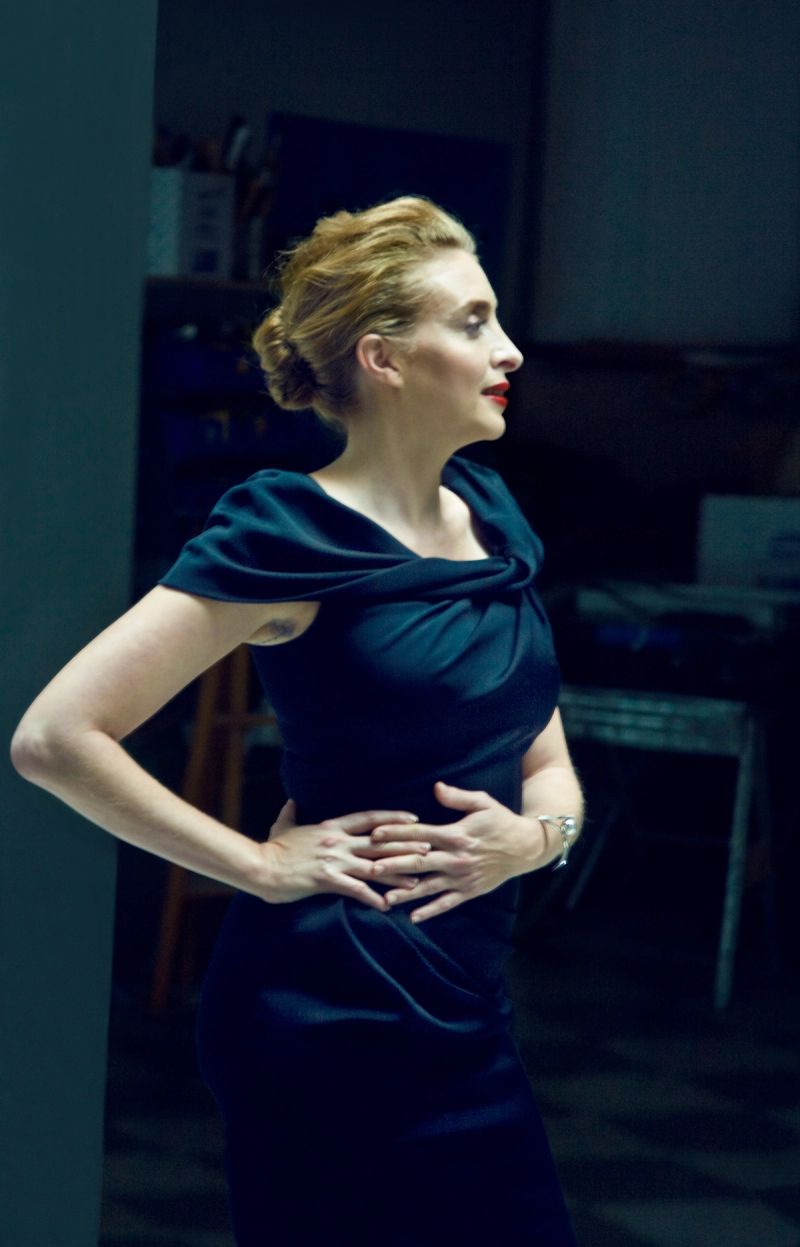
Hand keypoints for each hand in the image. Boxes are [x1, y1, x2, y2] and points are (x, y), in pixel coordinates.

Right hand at [258, 800, 430, 911]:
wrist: (260, 865)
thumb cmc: (272, 847)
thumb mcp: (283, 825)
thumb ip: (291, 813)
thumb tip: (291, 801)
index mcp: (332, 826)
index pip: (369, 818)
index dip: (393, 818)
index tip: (413, 819)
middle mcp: (338, 841)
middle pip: (379, 841)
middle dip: (405, 845)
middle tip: (428, 848)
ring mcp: (334, 860)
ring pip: (373, 866)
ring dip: (396, 873)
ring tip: (417, 881)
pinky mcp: (327, 879)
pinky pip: (355, 889)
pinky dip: (372, 898)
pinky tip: (386, 906)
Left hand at [368, 781, 550, 922]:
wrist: (526, 847)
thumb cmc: (501, 821)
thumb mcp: (483, 802)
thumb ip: (457, 797)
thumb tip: (436, 788)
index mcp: (456, 834)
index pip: (420, 833)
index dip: (396, 833)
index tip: (375, 834)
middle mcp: (456, 857)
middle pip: (419, 861)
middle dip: (393, 865)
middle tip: (370, 869)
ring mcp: (462, 877)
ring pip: (429, 886)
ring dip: (407, 892)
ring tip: (385, 898)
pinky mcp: (470, 891)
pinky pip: (447, 903)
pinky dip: (430, 911)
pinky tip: (413, 917)